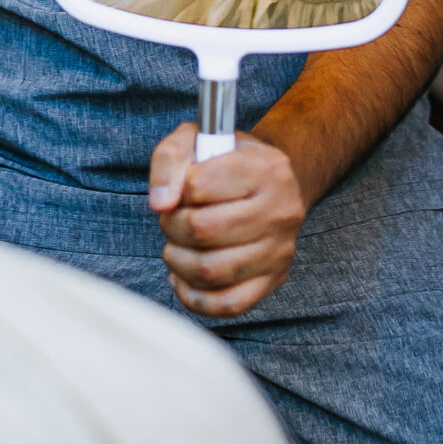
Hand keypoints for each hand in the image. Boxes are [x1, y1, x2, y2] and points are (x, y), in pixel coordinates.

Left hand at [147, 123, 306, 318]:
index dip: (178, 189)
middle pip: (202, 230)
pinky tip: (183, 277)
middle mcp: (281, 209)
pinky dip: (194, 296)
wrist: (271, 183)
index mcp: (267, 168)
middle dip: (172, 226)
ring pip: (212, 270)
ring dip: (177, 261)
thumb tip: (161, 203)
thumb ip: (171, 159)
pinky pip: (229, 304)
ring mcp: (280, 249)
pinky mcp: (273, 280)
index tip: (183, 189)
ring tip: (175, 246)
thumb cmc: (228, 162)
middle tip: (172, 219)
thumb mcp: (198, 139)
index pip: (200, 184)